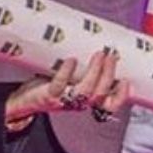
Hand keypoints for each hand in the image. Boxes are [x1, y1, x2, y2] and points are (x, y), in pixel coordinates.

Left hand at [4, 50, 121, 125]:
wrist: (26, 100)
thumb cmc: (52, 86)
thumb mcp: (73, 79)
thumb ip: (87, 69)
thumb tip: (103, 47)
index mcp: (87, 100)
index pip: (109, 105)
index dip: (120, 97)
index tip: (126, 81)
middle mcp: (78, 103)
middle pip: (99, 95)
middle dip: (108, 75)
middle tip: (111, 56)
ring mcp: (65, 100)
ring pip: (85, 91)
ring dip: (94, 72)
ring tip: (98, 55)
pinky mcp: (50, 95)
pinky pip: (60, 85)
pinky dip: (67, 72)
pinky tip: (71, 60)